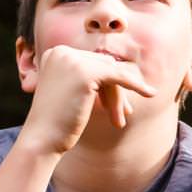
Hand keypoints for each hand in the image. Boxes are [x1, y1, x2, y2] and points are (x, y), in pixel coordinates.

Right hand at [19, 45, 158, 154]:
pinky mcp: (85, 72)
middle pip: (104, 64)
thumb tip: (123, 70)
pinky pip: (118, 76)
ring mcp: (72, 60)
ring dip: (119, 97)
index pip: (93, 61)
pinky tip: (149, 94)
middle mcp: (63, 51)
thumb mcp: (72, 94)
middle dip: (116, 91)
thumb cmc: (56, 124)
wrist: (42, 140)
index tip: (117, 106)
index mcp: (56, 53)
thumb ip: (90, 78)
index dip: (108, 84)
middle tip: (124, 115)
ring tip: (120, 121)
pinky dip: (135, 85)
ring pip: (111, 72)